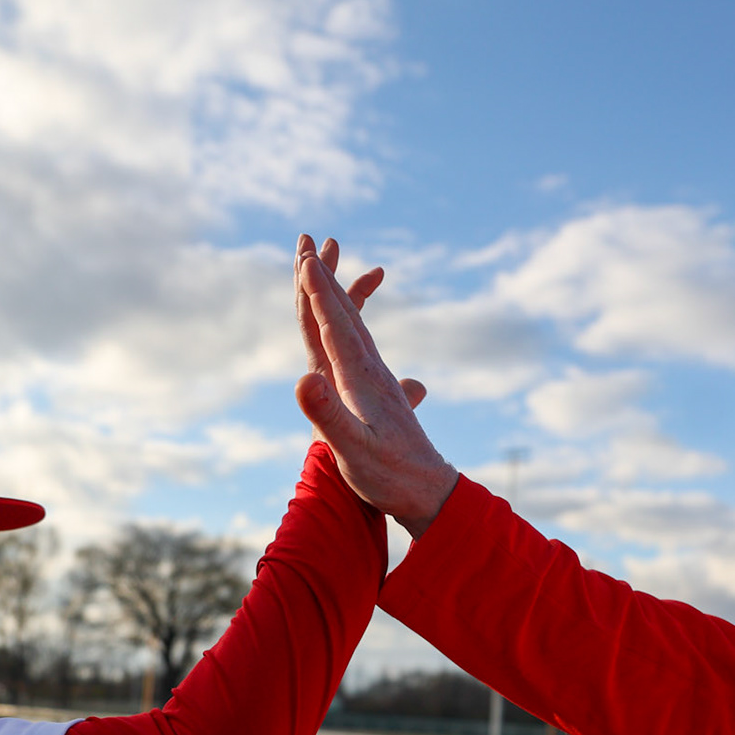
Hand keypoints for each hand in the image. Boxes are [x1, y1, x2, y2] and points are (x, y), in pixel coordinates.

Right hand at [294, 235, 456, 535]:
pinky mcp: (381, 392)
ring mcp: (378, 380)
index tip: (306, 259)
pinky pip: (359, 345)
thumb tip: (303, 376)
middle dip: (324, 279)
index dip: (319, 293)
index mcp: (361, 379)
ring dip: (336, 294)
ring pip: (353, 326)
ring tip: (324, 270)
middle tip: (309, 242)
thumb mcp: (353, 448)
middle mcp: (371, 371)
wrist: (430, 491)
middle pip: (344, 315)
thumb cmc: (391, 476)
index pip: (336, 326)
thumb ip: (328, 414)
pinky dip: (346, 324)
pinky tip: (343, 326)